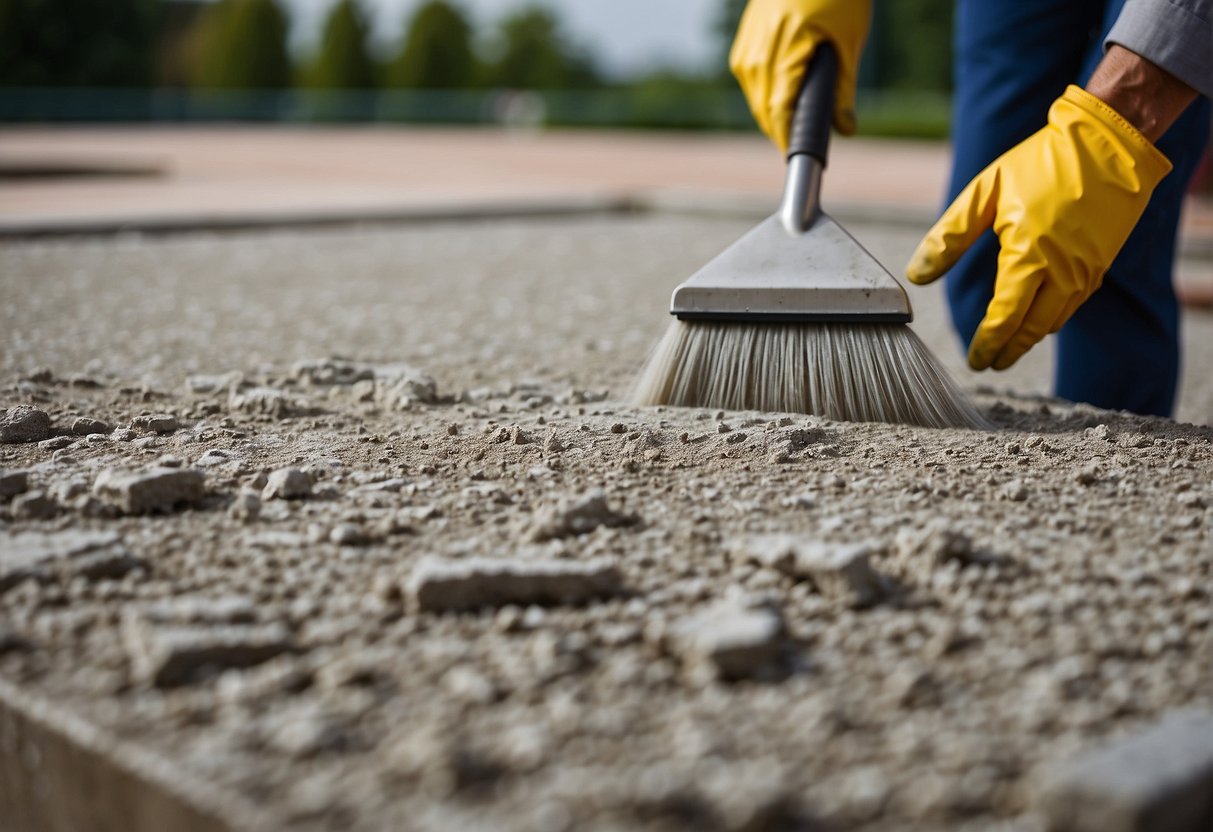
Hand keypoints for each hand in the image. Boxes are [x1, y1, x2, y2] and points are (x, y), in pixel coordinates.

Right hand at [729, 0, 871, 151]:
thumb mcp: (849, 42)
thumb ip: (844, 90)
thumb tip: (846, 130)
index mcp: (784, 54)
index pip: (778, 114)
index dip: (787, 141)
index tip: (799, 158)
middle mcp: (756, 56)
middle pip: (764, 113)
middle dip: (784, 131)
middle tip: (808, 142)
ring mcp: (745, 52)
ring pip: (756, 102)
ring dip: (775, 115)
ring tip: (799, 117)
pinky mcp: (742, 48)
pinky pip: (752, 85)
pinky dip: (768, 96)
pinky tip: (786, 94)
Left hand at [905, 84, 1171, 370]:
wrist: (1111, 142)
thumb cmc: (1042, 162)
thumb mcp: (986, 192)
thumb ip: (950, 237)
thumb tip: (916, 275)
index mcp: (1030, 257)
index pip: (1004, 319)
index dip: (987, 344)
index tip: (975, 360)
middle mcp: (1063, 272)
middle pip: (1031, 330)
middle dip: (1009, 351)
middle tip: (990, 363)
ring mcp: (1087, 271)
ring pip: (1055, 321)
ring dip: (1030, 338)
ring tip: (1009, 347)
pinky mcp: (1101, 263)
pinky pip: (1073, 303)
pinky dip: (1053, 318)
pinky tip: (1038, 318)